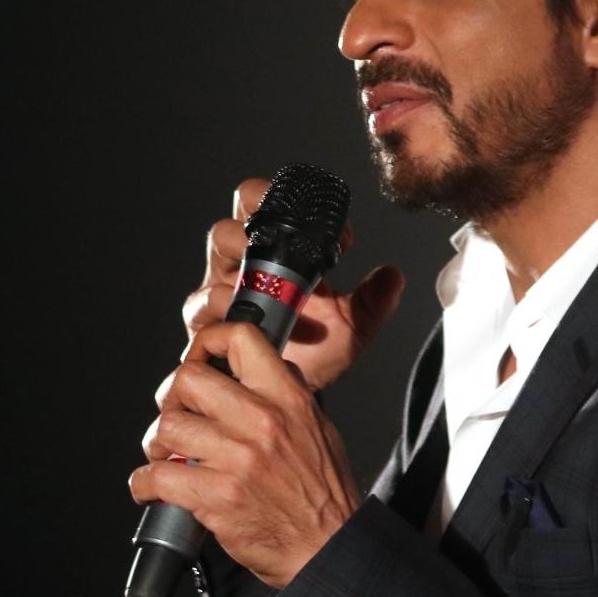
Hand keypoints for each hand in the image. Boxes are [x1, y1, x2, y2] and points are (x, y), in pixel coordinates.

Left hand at [129, 320, 362, 586]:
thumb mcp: (318, 429)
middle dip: (171, 397)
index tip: (196, 356)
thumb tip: (260, 366)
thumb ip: (288, 393)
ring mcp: (238, 459)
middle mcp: (262, 422)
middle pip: (188, 379)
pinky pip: (157, 476)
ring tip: (165, 456)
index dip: (207, 341)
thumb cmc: (324, 496)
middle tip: (176, 415)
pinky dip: (144, 483)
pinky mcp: (217, 496)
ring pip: (168, 427)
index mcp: (288, 400)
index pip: (240, 340)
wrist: (329, 550)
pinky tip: (151, 487)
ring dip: (156, 443)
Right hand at [183, 178, 406, 393]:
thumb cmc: (314, 350)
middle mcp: (235, 265)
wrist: (289, 394)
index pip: (258, 205)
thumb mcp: (351, 327)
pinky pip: (204, 306)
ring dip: (245, 272)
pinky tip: (254, 327)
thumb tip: (394, 276)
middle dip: (253, 230)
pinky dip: (229, 312)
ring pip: (216, 259)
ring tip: (275, 296)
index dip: (281, 202)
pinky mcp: (203, 323)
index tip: (329, 234)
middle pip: (228, 225)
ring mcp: (215, 291)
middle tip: (285, 251)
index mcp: (267, 251)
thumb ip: (373, 302)